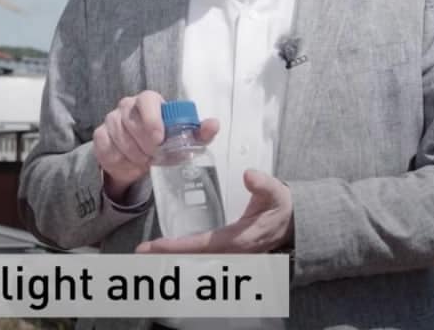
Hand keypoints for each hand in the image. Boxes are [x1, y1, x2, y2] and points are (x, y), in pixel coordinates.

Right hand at [93, 91, 219, 199]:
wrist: (141, 162)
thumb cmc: (164, 145)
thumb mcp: (185, 141)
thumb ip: (199, 133)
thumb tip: (214, 124)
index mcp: (149, 102)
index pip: (147, 100)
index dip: (151, 118)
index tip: (159, 139)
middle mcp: (127, 106)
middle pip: (130, 121)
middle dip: (144, 144)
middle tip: (154, 157)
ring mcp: (111, 120)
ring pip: (118, 137)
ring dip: (133, 155)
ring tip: (144, 161)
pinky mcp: (100, 136)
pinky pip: (106, 149)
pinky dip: (119, 161)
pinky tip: (129, 164)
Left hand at [136, 169, 292, 253]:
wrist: (293, 224)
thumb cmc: (281, 207)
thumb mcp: (275, 192)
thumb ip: (263, 185)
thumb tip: (249, 175)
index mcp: (238, 239)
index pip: (201, 245)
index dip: (177, 247)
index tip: (155, 246)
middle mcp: (230, 251)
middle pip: (192, 256)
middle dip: (167, 254)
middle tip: (140, 251)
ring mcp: (228, 254)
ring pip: (195, 258)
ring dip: (172, 255)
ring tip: (147, 250)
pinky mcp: (226, 250)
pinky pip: (200, 254)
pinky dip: (182, 252)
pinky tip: (167, 246)